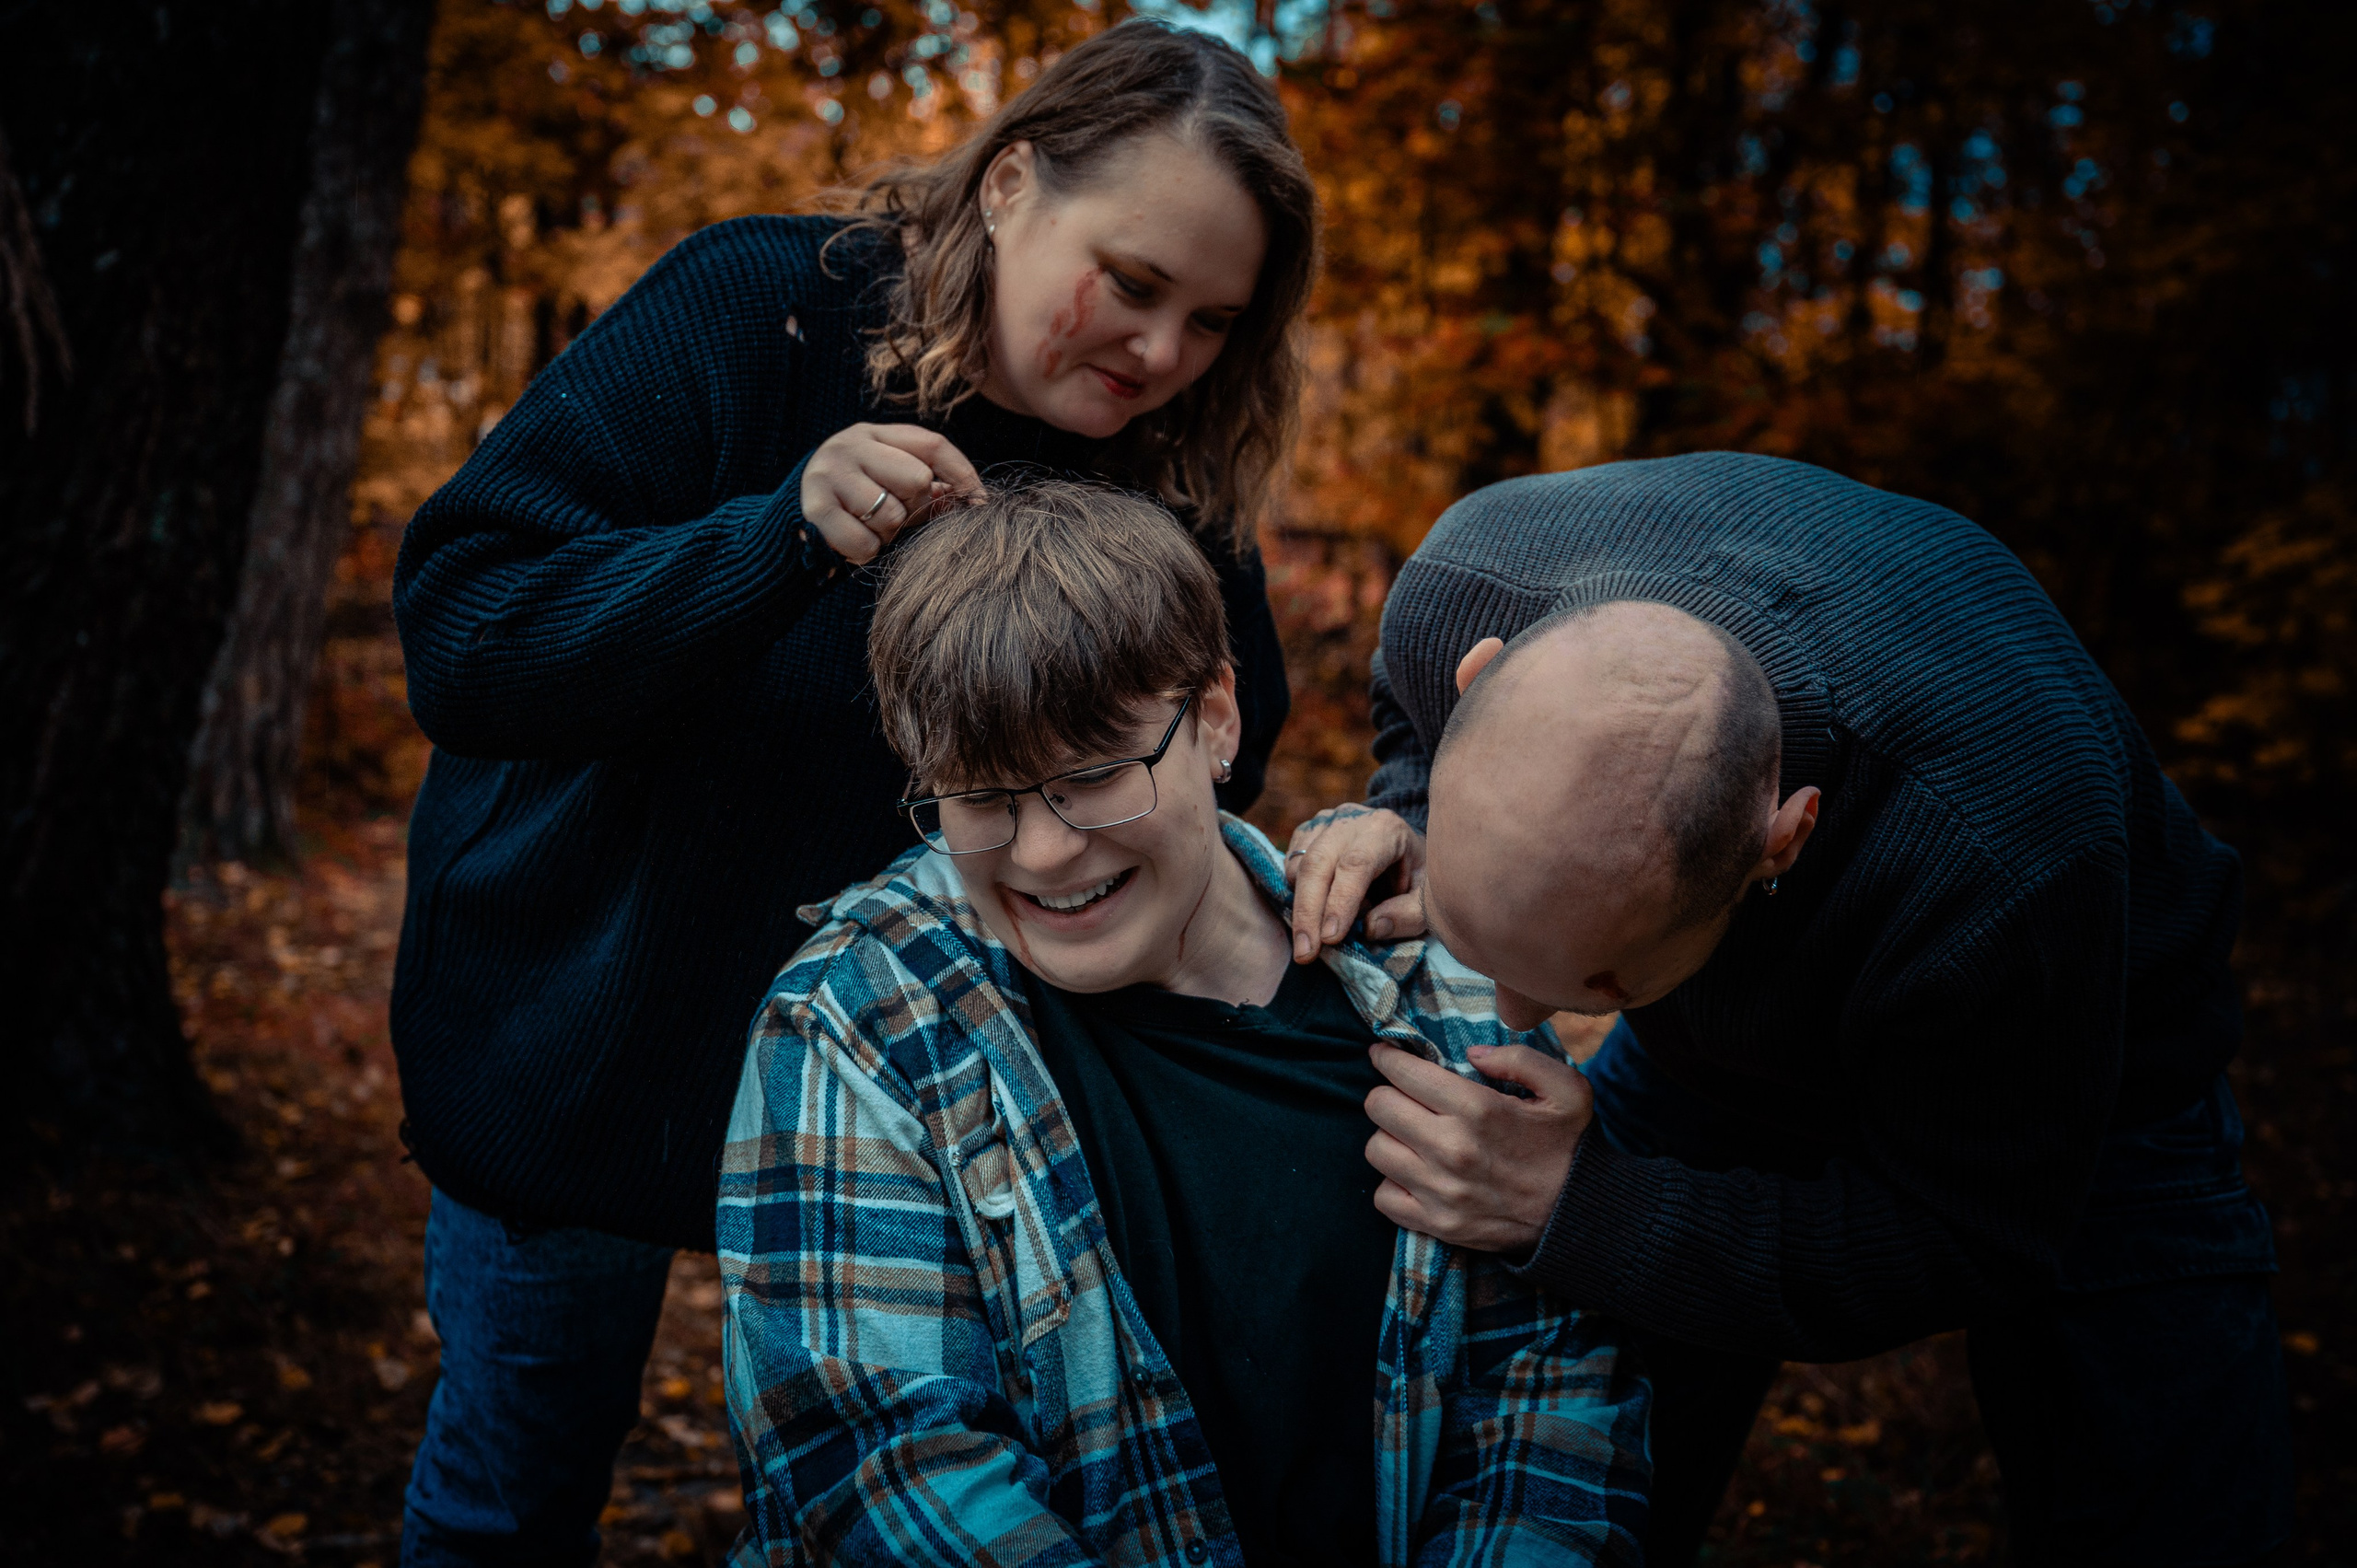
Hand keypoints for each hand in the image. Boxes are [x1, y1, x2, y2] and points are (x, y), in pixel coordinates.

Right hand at [800, 423, 984, 563]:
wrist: (786, 522)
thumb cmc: (853, 503)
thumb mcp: (887, 483)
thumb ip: (928, 488)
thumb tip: (975, 501)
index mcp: (875, 434)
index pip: (932, 444)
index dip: (962, 473)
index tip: (980, 502)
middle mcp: (850, 445)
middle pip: (916, 479)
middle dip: (913, 508)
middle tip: (893, 517)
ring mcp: (830, 473)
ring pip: (891, 515)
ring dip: (886, 534)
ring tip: (868, 529)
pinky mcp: (815, 508)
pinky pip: (865, 542)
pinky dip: (865, 552)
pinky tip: (852, 543)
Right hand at [1284, 804, 1425, 960]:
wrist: (1404, 846)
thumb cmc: (1416, 875)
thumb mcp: (1429, 898)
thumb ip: (1409, 914)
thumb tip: (1371, 928)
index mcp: (1385, 829)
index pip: (1356, 864)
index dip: (1341, 902)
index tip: (1331, 938)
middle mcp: (1350, 820)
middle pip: (1318, 863)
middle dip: (1308, 912)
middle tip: (1306, 953)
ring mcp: (1324, 824)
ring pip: (1298, 866)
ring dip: (1301, 908)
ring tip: (1314, 941)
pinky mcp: (1306, 833)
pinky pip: (1290, 866)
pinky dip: (1295, 895)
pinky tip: (1312, 916)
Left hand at [1364, 1042, 1591, 1253]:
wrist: (1581, 1216)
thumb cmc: (1570, 1146)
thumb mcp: (1566, 1089)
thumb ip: (1519, 1059)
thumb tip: (1471, 1054)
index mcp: (1478, 1109)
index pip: (1403, 1074)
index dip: (1388, 1058)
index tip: (1384, 1055)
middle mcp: (1452, 1149)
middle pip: (1379, 1106)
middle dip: (1388, 1093)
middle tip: (1403, 1095)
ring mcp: (1440, 1190)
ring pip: (1376, 1149)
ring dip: (1389, 1136)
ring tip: (1411, 1135)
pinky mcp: (1437, 1224)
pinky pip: (1384, 1197)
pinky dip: (1392, 1182)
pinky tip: (1414, 1172)